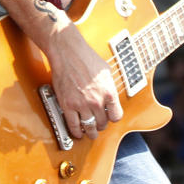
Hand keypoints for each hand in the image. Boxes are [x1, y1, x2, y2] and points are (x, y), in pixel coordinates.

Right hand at [45, 22, 122, 140]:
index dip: (112, 118)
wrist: (67, 51)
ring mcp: (82, 104)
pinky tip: (78, 132)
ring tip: (90, 133)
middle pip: (103, 123)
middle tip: (98, 124)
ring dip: (90, 132)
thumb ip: (109, 87)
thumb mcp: (106, 71)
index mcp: (109, 93)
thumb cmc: (85, 57)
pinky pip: (73, 125)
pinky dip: (76, 131)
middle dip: (101, 125)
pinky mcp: (67, 105)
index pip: (116, 116)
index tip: (109, 117)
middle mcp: (97, 101)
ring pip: (89, 127)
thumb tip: (110, 97)